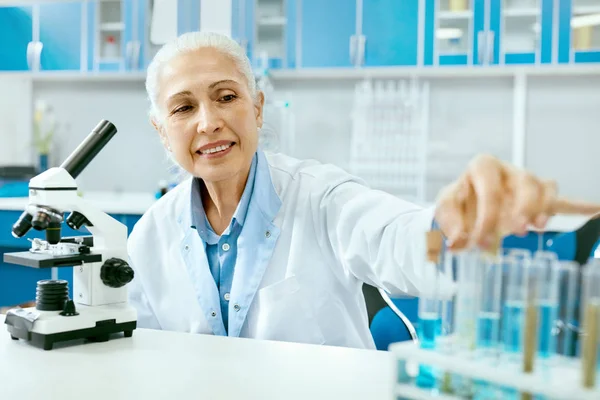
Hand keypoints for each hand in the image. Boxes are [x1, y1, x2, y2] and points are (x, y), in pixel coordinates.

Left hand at [434, 154, 599, 250]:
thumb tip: (458, 242)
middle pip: (526, 182)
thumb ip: (450, 223)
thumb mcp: (446, 209)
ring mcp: (527, 183)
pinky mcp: (539, 199)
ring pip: (545, 188)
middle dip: (523, 207)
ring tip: (536, 227)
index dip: (486, 218)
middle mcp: (509, 171)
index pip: (490, 190)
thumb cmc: (459, 203)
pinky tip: (596, 210)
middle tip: (515, 230)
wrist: (465, 205)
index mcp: (483, 167)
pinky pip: (562, 201)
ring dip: (544, 208)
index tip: (480, 242)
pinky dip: (579, 207)